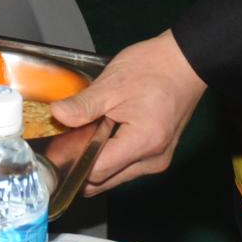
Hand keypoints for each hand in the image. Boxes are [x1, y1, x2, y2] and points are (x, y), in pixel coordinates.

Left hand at [48, 31, 205, 195]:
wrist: (185, 61)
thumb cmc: (154, 68)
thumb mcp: (113, 83)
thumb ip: (83, 105)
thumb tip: (57, 116)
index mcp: (143, 144)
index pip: (97, 171)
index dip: (73, 161)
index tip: (57, 147)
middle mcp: (153, 161)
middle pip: (104, 180)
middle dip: (82, 165)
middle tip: (66, 142)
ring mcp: (158, 160)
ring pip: (114, 176)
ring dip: (97, 161)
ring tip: (86, 135)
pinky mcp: (158, 155)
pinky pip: (126, 167)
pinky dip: (111, 156)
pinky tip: (102, 136)